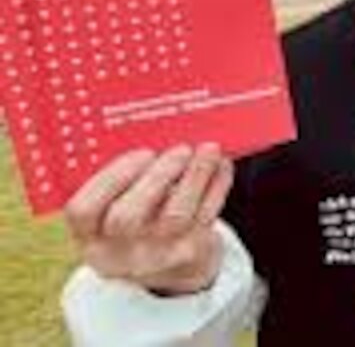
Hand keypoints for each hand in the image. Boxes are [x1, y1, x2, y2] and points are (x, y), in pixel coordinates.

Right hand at [64, 143, 233, 295]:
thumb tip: (155, 134)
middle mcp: (118, 252)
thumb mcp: (117, 212)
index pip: (83, 211)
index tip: (140, 154)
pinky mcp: (191, 253)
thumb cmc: (141, 224)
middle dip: (157, 176)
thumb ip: (123, 182)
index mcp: (91, 237)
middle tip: (179, 150)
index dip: (110, 178)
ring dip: (195, 175)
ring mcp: (156, 257)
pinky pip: (206, 216)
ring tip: (207, 150)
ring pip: (176, 215)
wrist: (173, 270)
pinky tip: (221, 165)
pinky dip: (217, 186)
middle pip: (129, 216)